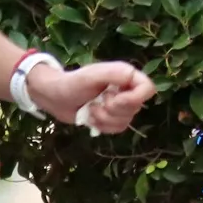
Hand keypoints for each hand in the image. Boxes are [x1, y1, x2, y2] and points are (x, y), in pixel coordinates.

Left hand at [28, 59, 153, 133]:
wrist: (54, 97)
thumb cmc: (71, 83)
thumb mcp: (92, 74)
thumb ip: (116, 73)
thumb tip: (134, 79)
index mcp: (126, 76)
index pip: (148, 89)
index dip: (134, 99)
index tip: (113, 99)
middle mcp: (126, 91)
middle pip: (136, 108)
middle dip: (112, 110)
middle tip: (96, 102)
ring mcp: (120, 106)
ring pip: (126, 121)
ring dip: (104, 119)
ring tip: (90, 109)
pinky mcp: (111, 119)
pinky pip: (117, 129)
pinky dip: (102, 126)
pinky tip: (91, 118)